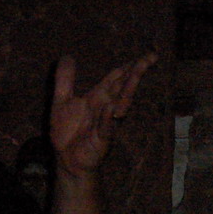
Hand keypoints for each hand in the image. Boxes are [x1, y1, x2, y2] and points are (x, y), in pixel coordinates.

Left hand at [49, 52, 157, 177]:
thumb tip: (67, 55)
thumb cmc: (68, 131)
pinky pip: (106, 127)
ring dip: (128, 90)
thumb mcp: (62, 100)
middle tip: (150, 58)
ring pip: (120, 104)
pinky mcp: (101, 139)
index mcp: (98, 97)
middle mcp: (106, 107)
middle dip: (135, 72)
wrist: (65, 158)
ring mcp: (106, 123)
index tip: (147, 55)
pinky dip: (109, 118)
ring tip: (136, 74)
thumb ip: (65, 79)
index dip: (129, 66)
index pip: (117, 78)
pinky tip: (112, 108)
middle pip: (123, 86)